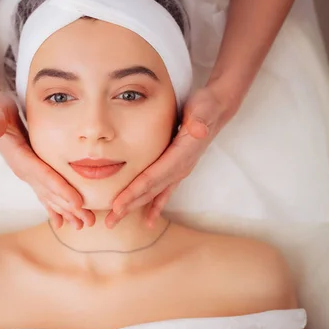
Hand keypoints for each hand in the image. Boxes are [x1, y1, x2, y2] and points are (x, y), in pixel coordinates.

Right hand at [0, 90, 94, 228]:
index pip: (43, 176)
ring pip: (49, 196)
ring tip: (83, 224)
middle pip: (49, 192)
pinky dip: (55, 207)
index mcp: (19, 157)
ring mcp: (27, 173)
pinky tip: (63, 221)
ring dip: (66, 211)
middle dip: (69, 207)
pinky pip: (45, 193)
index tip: (77, 202)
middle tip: (87, 221)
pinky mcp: (32, 172)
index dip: (60, 189)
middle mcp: (23, 170)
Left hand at [105, 85, 234, 227]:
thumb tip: (198, 129)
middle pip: (150, 191)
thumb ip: (200, 119)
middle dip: (129, 207)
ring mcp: (180, 170)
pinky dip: (155, 205)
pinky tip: (148, 219)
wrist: (218, 108)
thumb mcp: (203, 108)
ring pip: (153, 194)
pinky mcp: (177, 168)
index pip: (152, 178)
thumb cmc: (207, 106)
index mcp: (181, 156)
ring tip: (117, 221)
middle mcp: (181, 168)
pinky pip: (163, 191)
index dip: (134, 192)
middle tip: (110, 222)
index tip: (117, 205)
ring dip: (135, 208)